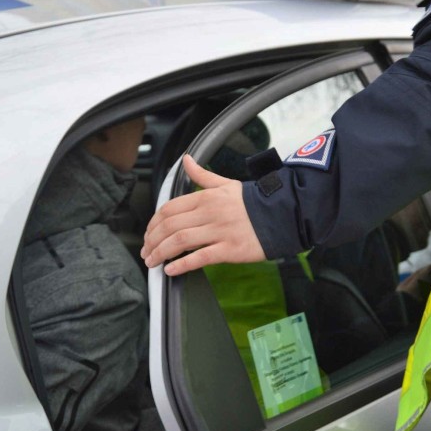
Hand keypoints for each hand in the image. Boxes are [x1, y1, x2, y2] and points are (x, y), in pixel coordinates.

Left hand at [142, 155, 265, 275]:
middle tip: (147, 251)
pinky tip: (171, 270)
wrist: (283, 215)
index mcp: (206, 197)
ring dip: (161, 253)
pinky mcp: (230, 249)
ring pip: (180, 241)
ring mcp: (220, 231)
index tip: (149, 234)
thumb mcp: (226, 184)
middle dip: (152, 241)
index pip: (169, 209)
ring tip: (153, 262)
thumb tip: (186, 159)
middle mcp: (210, 213)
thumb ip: (202, 175)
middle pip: (170, 226)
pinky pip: (200, 257)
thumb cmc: (254, 202)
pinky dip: (182, 265)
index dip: (153, 223)